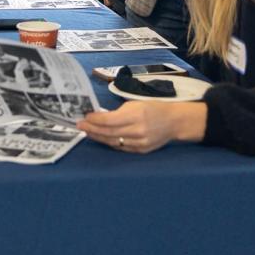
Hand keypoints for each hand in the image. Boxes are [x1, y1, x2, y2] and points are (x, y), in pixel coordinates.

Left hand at [77, 101, 207, 152]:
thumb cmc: (154, 108)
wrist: (174, 121)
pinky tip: (102, 138)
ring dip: (98, 137)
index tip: (85, 117)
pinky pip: (121, 147)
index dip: (95, 120)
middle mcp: (138, 130)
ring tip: (87, 132)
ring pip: (114, 142)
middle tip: (80, 126)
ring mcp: (140, 143)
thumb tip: (100, 117)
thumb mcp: (136, 104)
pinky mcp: (141, 150)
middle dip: (92, 129)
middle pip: (109, 132)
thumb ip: (119, 112)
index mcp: (137, 115)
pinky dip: (110, 142)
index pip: (110, 120)